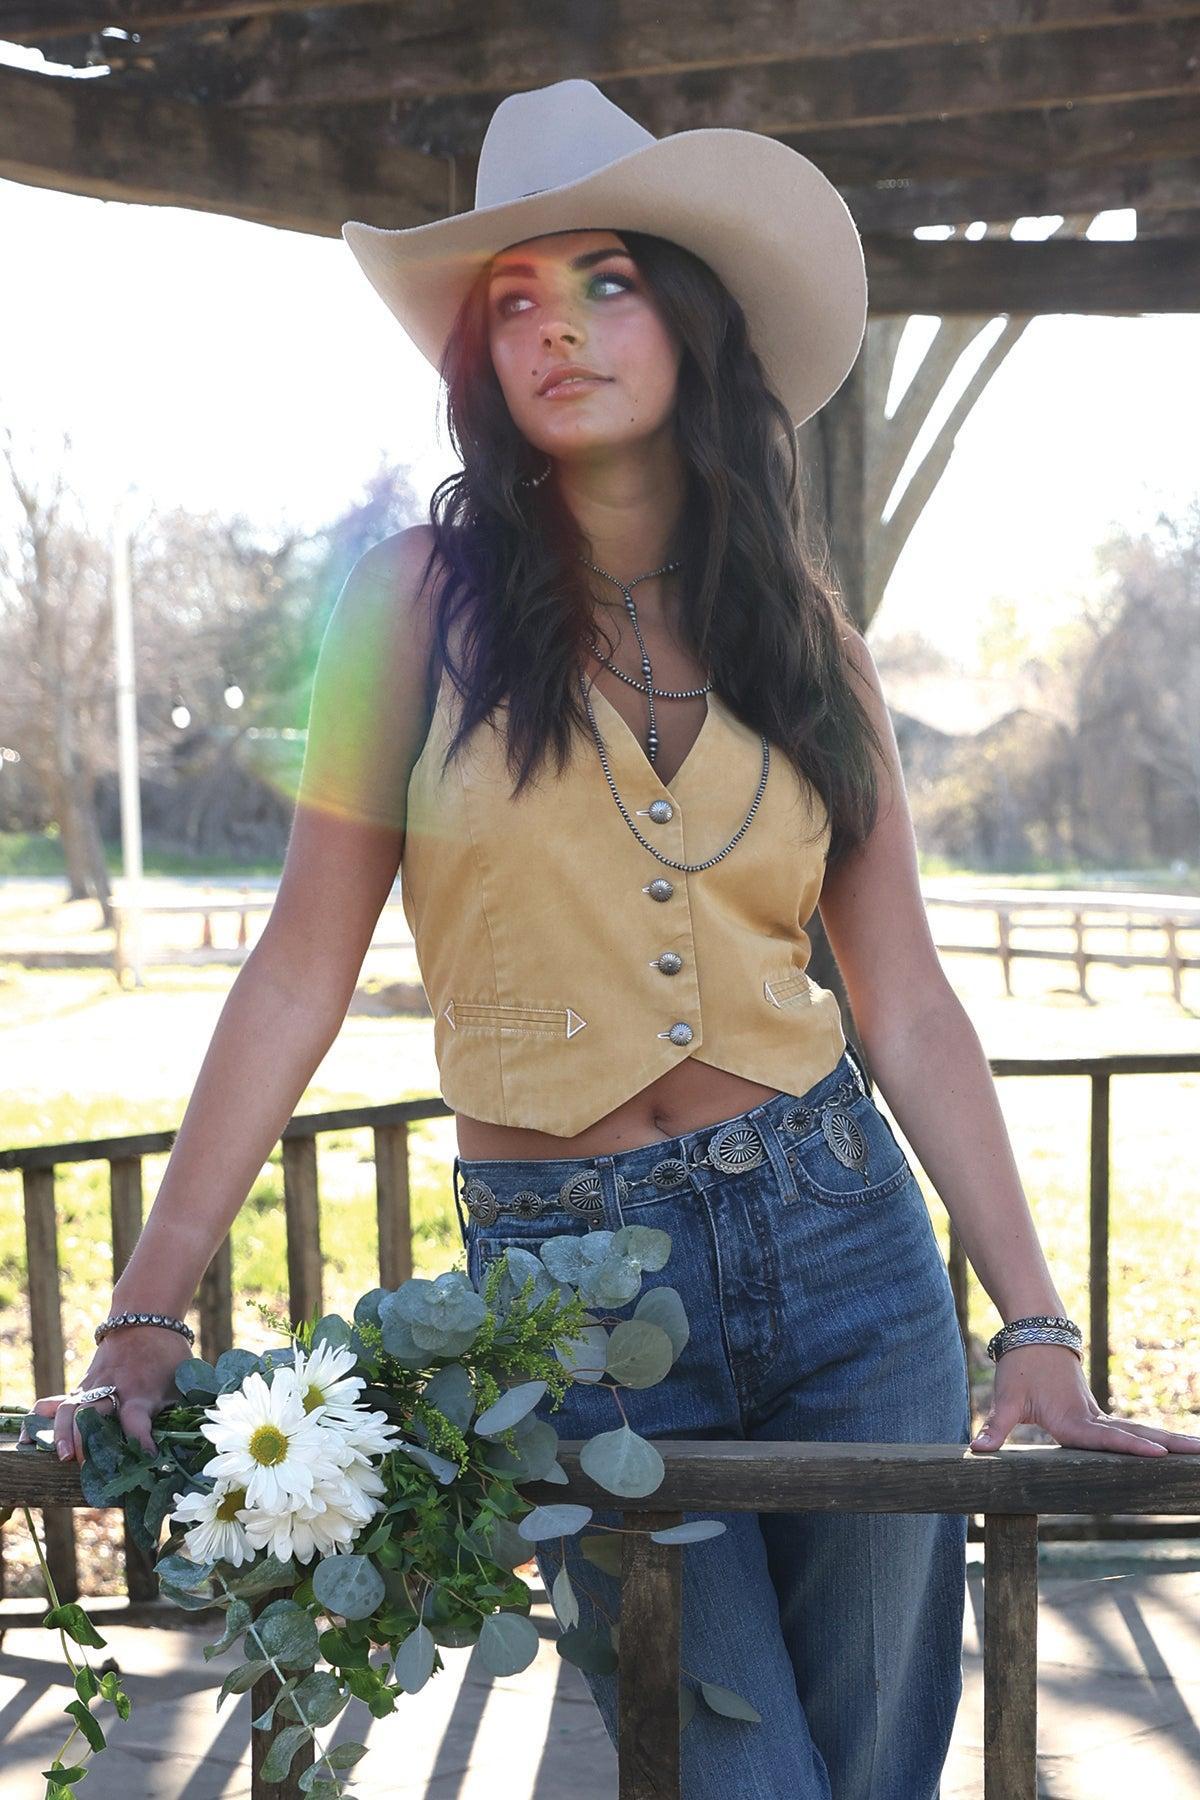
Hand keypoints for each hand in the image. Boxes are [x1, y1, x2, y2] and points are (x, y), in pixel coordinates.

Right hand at [19, 1327, 190, 1463]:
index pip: (136, 1421)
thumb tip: (191, 1441)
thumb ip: (180, 1409)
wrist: (145, 1319)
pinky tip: (28, 1441)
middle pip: (93, 1414)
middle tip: (86, 1465)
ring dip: (62, 1433)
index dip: (141, 1441)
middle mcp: (114, 1390)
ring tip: (63, 1456)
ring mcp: (93, 1387)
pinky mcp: (81, 1387)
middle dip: (87, 1441)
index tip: (148, 1459)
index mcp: (141, 1392)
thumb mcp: (182, 1380)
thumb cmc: (168, 1355)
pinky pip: (55, 1403)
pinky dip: (39, 1421)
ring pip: (70, 1409)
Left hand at [969, 1343, 1199, 1455]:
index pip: (1106, 1439)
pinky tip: (1173, 1448)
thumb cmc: (1020, 1367)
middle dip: (1169, 1445)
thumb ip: (994, 1427)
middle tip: (1199, 1454)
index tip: (1160, 1454)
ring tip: (1198, 1452)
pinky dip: (1153, 1438)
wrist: (1034, 1334)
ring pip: (1139, 1431)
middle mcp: (1091, 1419)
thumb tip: (977, 1452)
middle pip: (1136, 1435)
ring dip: (1169, 1440)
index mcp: (1072, 1420)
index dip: (1132, 1448)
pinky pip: (1129, 1430)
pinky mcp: (1096, 1415)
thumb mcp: (1006, 1398)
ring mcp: (1097, 1416)